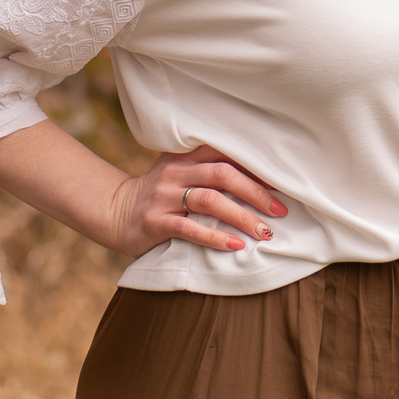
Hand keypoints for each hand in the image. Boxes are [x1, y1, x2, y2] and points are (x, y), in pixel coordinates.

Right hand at [102, 143, 287, 258]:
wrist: (115, 212)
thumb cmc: (163, 194)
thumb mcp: (183, 173)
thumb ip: (212, 170)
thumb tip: (263, 181)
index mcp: (186, 156)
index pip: (227, 152)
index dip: (256, 167)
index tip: (282, 182)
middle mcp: (176, 171)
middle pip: (223, 175)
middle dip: (256, 193)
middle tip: (280, 211)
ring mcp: (164, 196)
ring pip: (210, 201)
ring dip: (241, 216)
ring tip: (264, 232)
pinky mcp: (155, 221)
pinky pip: (189, 228)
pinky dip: (215, 237)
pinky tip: (235, 245)